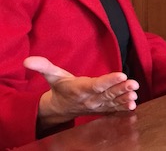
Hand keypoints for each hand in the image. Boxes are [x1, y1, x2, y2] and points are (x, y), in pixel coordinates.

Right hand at [23, 56, 139, 128]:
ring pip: (113, 101)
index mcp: (80, 89)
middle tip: (133, 83)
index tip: (121, 74)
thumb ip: (43, 67)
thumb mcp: (52, 75)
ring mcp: (98, 105)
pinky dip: (123, 107)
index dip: (108, 80)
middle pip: (108, 93)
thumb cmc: (61, 88)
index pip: (96, 85)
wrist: (61, 108)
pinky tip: (133, 104)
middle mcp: (90, 99)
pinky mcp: (103, 109)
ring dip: (125, 97)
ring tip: (135, 92)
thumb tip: (27, 60)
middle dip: (121, 88)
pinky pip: (114, 109)